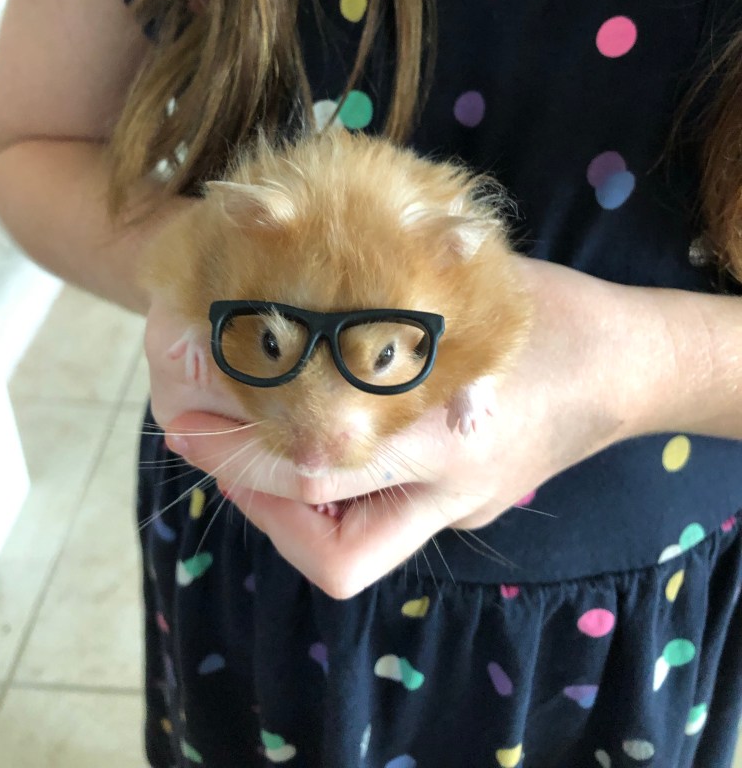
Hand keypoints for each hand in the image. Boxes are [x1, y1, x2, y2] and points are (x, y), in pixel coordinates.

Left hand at [147, 258, 662, 598]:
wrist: (632, 369)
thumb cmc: (552, 314)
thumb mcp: (464, 287)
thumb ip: (377, 291)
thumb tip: (277, 263)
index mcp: (449, 438)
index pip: (314, 469)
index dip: (236, 440)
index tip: (184, 386)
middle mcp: (448, 498)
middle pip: (328, 546)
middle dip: (244, 490)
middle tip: (192, 425)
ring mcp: (455, 515)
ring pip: (346, 554)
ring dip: (277, 502)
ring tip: (236, 434)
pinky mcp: (459, 512)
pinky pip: (370, 522)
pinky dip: (319, 489)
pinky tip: (301, 433)